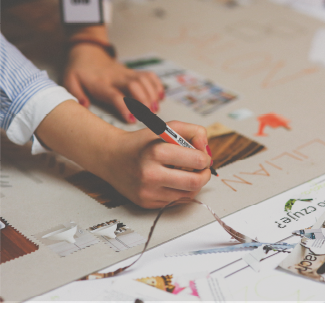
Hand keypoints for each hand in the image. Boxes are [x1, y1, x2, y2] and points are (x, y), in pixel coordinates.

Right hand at [36, 101, 211, 208]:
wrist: (111, 157)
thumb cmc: (142, 143)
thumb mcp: (166, 128)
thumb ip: (192, 131)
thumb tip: (206, 150)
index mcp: (156, 152)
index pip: (196, 160)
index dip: (205, 158)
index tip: (202, 155)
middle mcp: (150, 174)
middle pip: (195, 183)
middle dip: (205, 175)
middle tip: (202, 169)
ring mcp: (148, 192)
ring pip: (188, 195)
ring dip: (194, 184)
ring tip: (187, 173)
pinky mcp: (146, 203)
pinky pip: (176, 202)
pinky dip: (181, 192)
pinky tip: (175, 181)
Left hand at [63, 43, 163, 122]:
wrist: (88, 52)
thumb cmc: (80, 71)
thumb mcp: (70, 81)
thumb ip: (76, 94)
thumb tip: (84, 105)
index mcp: (100, 82)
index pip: (115, 94)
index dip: (124, 107)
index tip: (132, 119)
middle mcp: (116, 77)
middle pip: (134, 85)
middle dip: (144, 101)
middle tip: (149, 115)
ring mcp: (127, 73)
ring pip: (144, 80)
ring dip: (152, 94)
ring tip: (155, 109)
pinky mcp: (133, 71)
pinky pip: (149, 75)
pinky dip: (157, 85)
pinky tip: (160, 96)